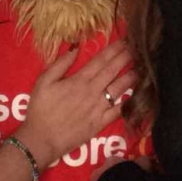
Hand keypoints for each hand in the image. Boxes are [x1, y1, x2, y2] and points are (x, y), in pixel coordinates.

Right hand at [15, 41, 136, 169]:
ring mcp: (98, 108)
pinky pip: (118, 111)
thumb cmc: (40, 109)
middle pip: (113, 71)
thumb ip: (60, 64)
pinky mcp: (100, 123)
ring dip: (131, 77)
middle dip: (126, 58)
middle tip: (138, 48)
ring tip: (141, 68)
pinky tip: (136, 95)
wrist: (41, 140)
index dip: (114, 49)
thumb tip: (75, 49)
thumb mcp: (43, 82)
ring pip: (119, 89)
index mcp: (79, 80)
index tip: (125, 41)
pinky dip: (128, 102)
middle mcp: (92, 91)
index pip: (101, 60)